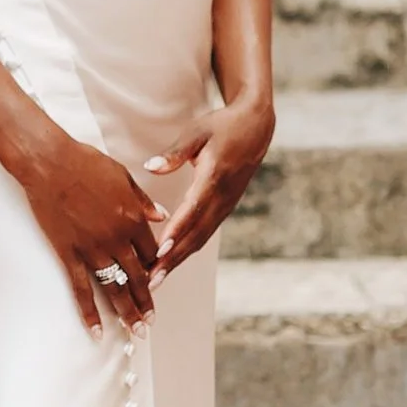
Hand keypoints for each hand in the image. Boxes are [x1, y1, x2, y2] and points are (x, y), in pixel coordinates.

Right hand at [16, 130, 167, 332]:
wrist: (49, 162)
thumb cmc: (85, 162)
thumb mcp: (123, 176)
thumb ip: (143, 201)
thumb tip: (162, 216)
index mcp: (132, 219)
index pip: (151, 252)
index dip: (156, 268)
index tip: (157, 280)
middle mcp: (116, 239)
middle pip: (137, 277)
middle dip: (146, 302)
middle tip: (150, 322)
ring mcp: (92, 250)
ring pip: (114, 288)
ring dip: (126, 312)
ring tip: (135, 331)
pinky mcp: (69, 254)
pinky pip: (81, 289)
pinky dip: (89, 312)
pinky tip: (96, 330)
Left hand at [146, 93, 275, 276]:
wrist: (256, 128)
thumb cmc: (222, 127)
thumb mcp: (197, 132)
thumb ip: (175, 153)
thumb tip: (151, 167)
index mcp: (214, 178)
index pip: (193, 209)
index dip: (176, 231)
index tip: (159, 252)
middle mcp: (222, 198)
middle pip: (195, 234)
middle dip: (172, 258)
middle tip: (150, 280)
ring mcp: (225, 206)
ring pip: (200, 239)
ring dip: (178, 260)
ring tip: (156, 280)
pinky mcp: (224, 209)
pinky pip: (204, 234)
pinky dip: (187, 250)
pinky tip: (170, 263)